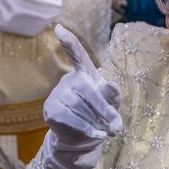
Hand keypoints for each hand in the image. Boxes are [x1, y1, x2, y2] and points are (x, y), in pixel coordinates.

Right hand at [42, 25, 122, 168]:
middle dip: (104, 109)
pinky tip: (96, 134)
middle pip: (86, 89)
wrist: (83, 140)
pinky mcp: (51, 110)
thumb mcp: (112, 105)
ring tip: (107, 132)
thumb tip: (111, 85)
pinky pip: (70, 118)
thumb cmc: (100, 116)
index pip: (77, 54)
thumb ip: (113, 95)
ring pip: (78, 106)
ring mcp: (57, 95)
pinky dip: (86, 128)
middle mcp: (68, 80)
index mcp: (85, 74)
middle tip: (117, 127)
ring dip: (97, 122)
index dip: (69, 42)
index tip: (59, 28)